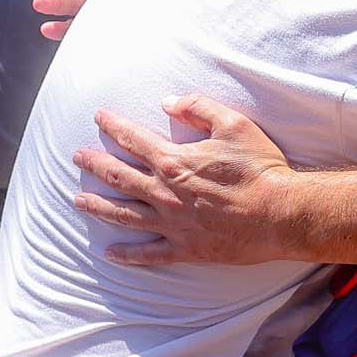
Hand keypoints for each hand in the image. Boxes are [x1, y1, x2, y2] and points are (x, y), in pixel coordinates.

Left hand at [71, 96, 297, 266]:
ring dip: (98, 206)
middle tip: (76, 157)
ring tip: (77, 201)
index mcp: (174, 161)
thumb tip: (168, 102)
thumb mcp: (234, 124)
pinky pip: (148, 253)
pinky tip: (110, 253)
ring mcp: (172, 223)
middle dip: (94, 164)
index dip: (113, 126)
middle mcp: (164, 193)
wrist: (280, 214)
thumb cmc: (260, 168)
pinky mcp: (185, 249)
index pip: (132, 139)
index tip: (98, 117)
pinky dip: (127, 254)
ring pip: (124, 214)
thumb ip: (198, 107)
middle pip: (118, 176)